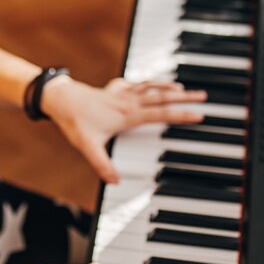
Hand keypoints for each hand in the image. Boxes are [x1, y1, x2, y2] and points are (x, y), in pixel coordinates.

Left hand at [40, 77, 207, 182]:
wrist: (59, 99)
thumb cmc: (74, 121)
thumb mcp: (87, 146)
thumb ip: (102, 164)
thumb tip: (114, 181)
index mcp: (128, 114)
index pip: (161, 114)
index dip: (181, 114)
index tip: (199, 115)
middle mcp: (129, 101)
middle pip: (162, 97)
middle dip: (184, 97)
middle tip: (203, 96)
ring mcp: (122, 93)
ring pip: (152, 87)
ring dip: (169, 86)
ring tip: (185, 88)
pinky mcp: (114, 89)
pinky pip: (138, 83)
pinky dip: (150, 82)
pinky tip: (153, 83)